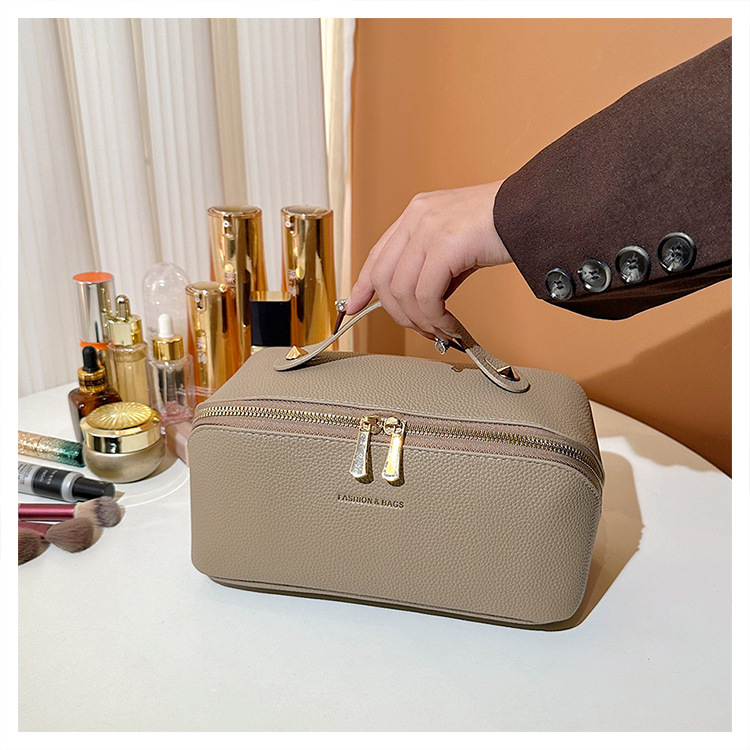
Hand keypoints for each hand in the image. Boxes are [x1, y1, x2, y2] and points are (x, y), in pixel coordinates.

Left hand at [346, 181, 511, 339]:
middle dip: (397, 314)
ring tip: (441, 330)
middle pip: (384, 278)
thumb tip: (422, 303)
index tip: (354, 306)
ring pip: (402, 291)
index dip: (363, 285)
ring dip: (419, 321)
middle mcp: (417, 217)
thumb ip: (434, 265)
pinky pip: (426, 295)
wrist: (535, 209)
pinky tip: (449, 324)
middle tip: (421, 330)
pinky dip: (435, 318)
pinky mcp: (445, 245)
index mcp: (417, 213)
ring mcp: (429, 229)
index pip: (377, 254)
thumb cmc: (504, 226)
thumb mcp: (458, 242)